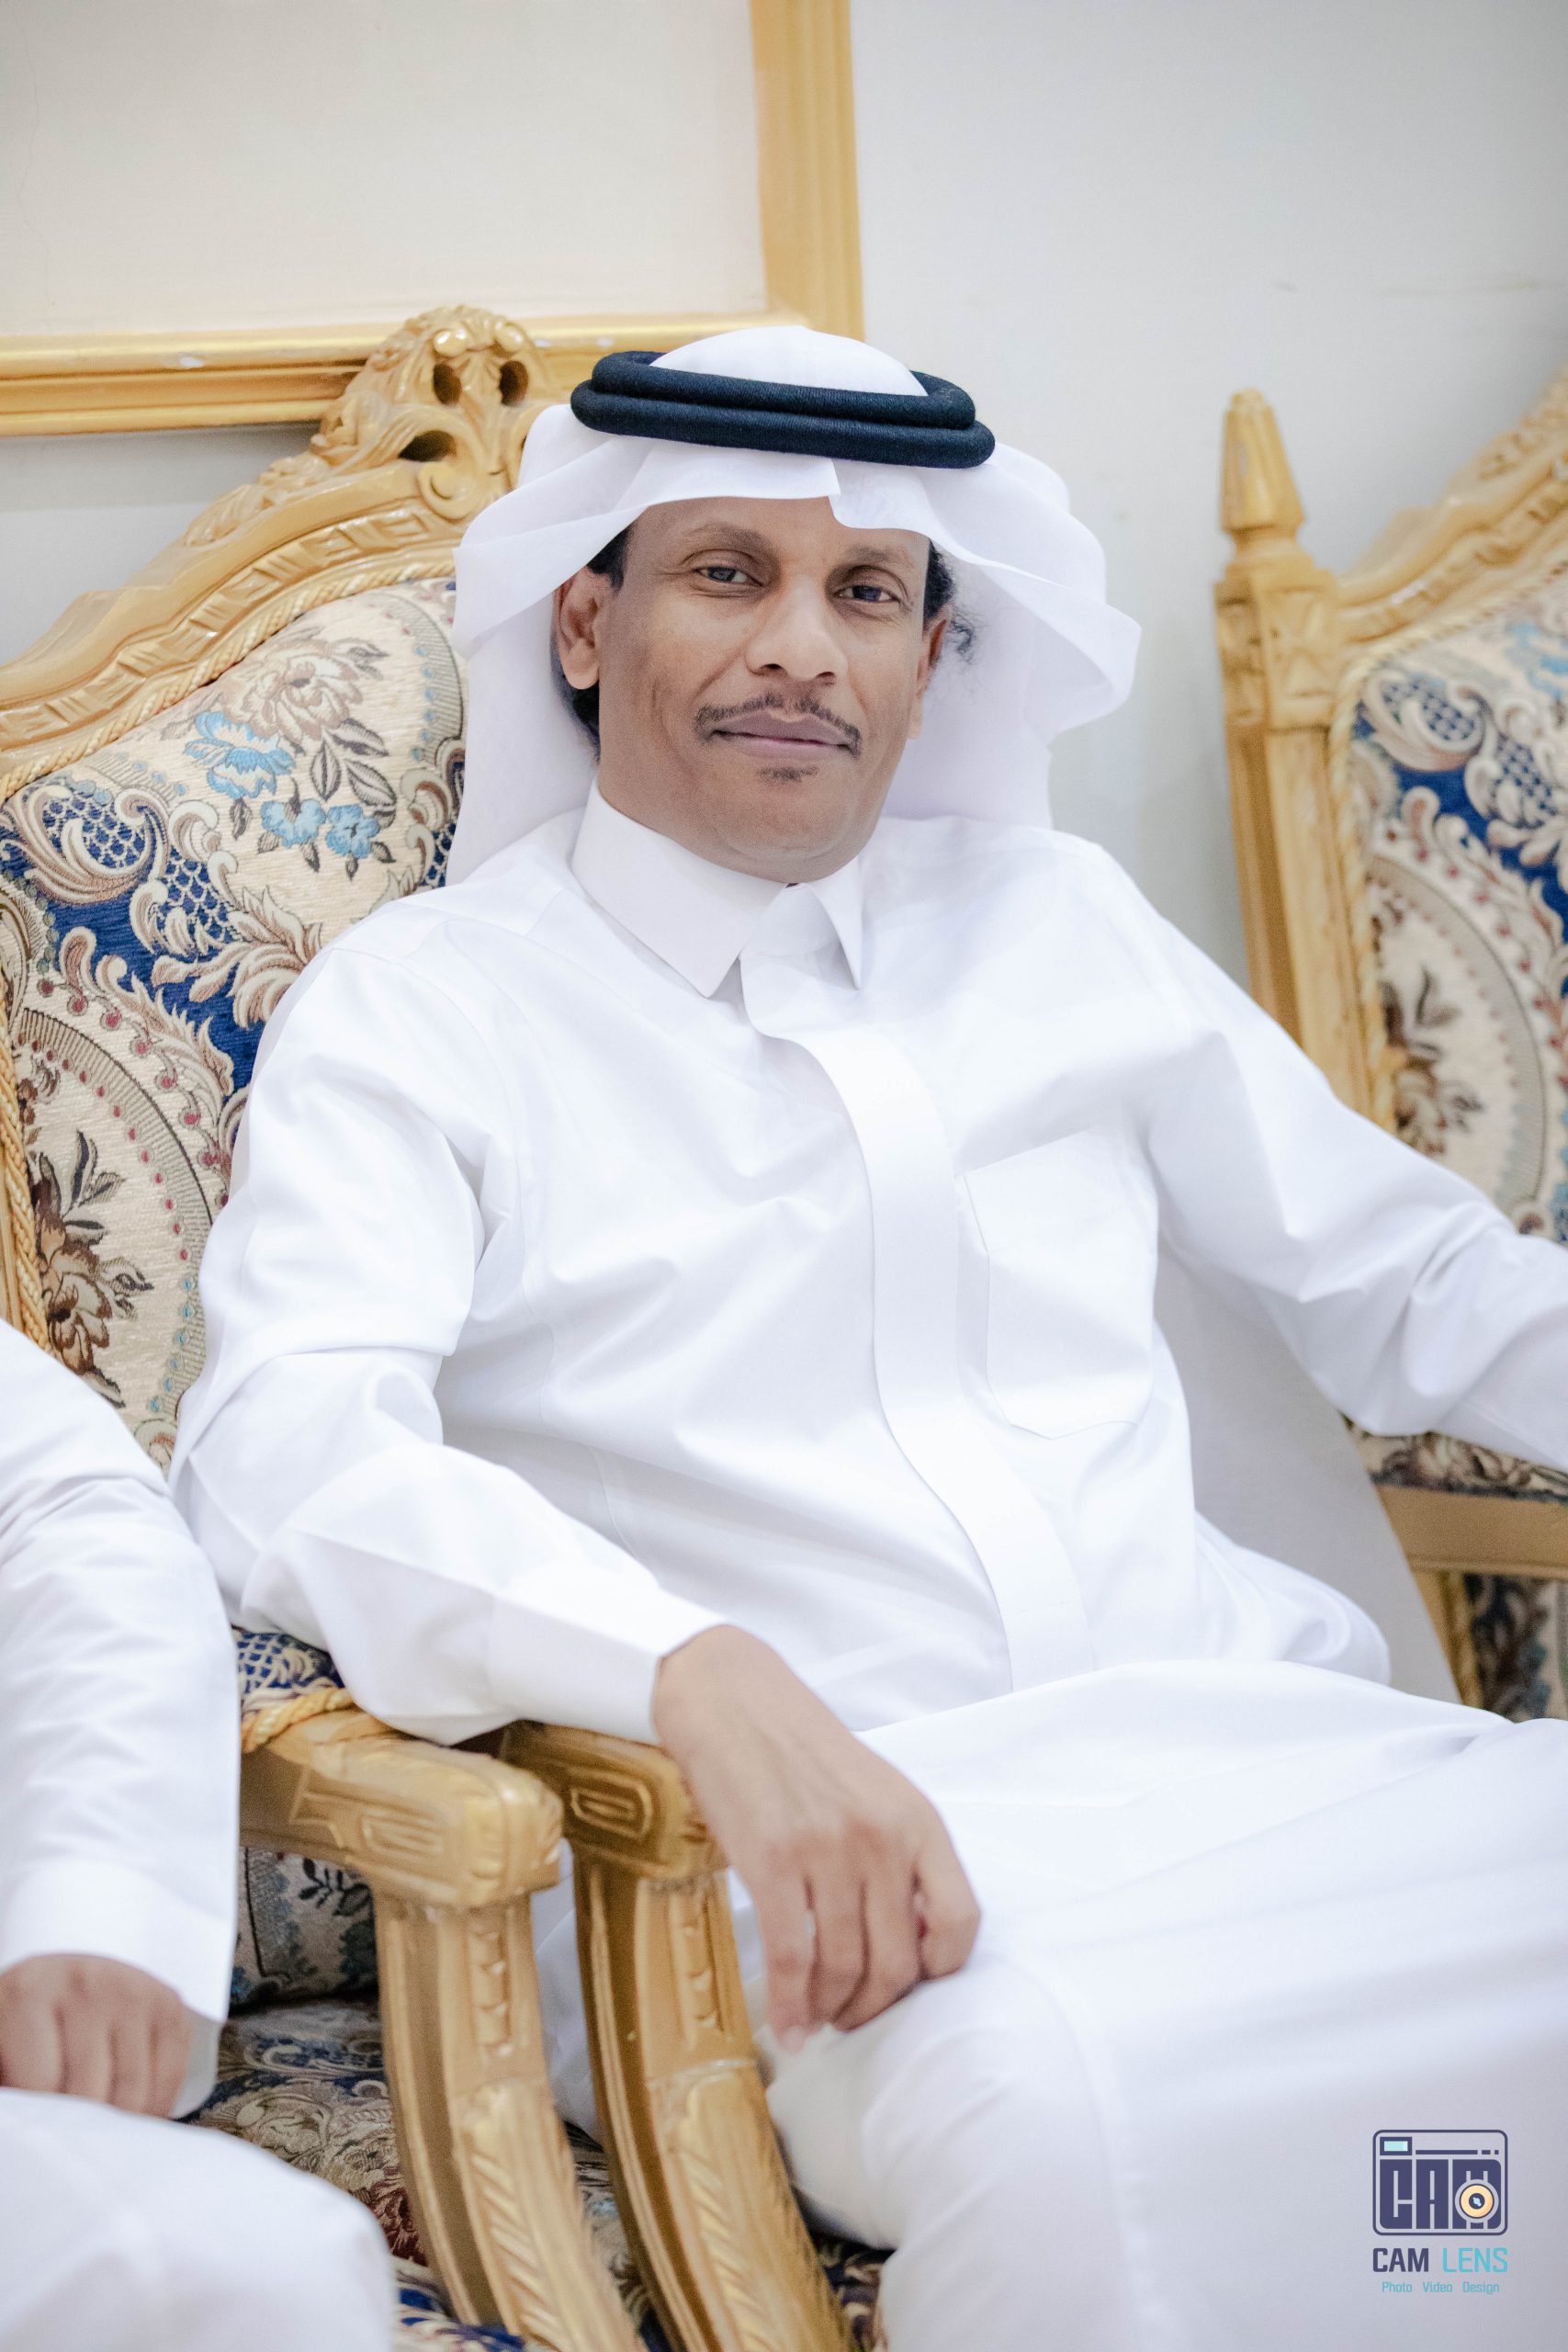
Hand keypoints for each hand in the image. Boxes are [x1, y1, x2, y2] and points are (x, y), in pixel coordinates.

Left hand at [0, 1955, 190, 2114]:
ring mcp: (132, 1989)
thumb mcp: (4, 2049)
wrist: (69, 1978)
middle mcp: (84, 1983)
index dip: (44, 2123)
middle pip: (90, 2093)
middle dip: (83, 2128)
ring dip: (121, 2124)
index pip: (41, 2088)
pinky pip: (171, 2077)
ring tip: (103, 2127)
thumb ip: (12, 2090)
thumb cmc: (30, 2028)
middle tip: (76, 2135)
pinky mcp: (168, 2001)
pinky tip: (134, 2108)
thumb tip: (28, 2129)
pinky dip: (155, 2106)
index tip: (45, 2130)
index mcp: (29, 1992)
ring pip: (134, 2092)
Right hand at [653, 1625, 979, 2048]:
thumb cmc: (802, 1750)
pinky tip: (786, 2023)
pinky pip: (792, 1958)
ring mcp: (828, 1850)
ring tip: (816, 2019)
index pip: (960, 1921)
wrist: (732, 1700)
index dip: (939, 1970)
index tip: (909, 1985)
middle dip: (874, 2005)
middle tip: (851, 2017)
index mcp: (918, 1820)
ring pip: (843, 1967)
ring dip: (830, 2009)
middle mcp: (882, 1837)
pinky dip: (790, 2004)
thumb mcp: (876, 1792)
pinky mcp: (772, 1861)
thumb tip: (905, 1943)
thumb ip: (899, 1855)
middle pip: (897, 1962)